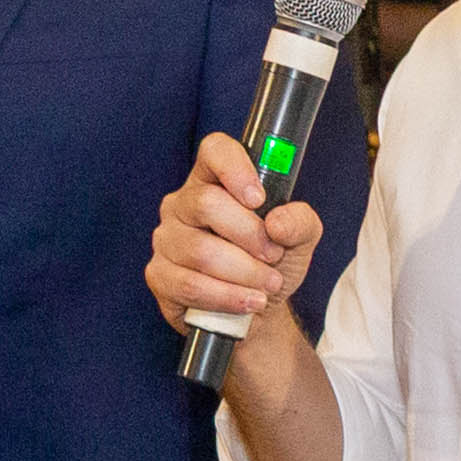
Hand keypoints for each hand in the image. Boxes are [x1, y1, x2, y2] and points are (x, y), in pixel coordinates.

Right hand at [146, 130, 320, 342]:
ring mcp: (167, 239)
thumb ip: (300, 222)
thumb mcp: (299, 240)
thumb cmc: (271, 263)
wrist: (259, 310)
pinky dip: (227, 297)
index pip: (214, 151)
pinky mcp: (159, 275)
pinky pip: (190, 285)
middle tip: (274, 256)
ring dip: (245, 273)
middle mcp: (183, 204)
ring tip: (268, 285)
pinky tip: (249, 302)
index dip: (235, 168)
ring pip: (200, 250)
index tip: (259, 199)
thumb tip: (277, 223)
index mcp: (214, 182)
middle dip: (250, 235)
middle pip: (206, 203)